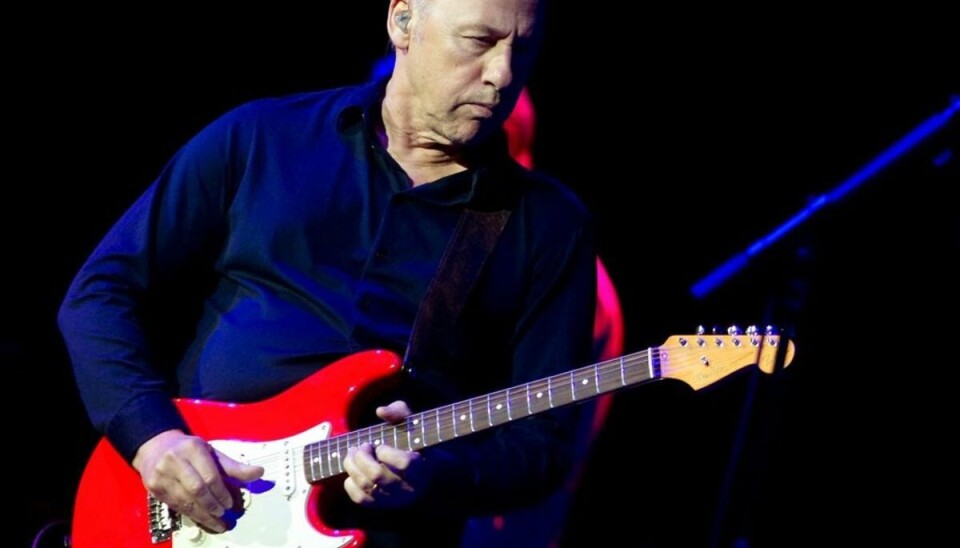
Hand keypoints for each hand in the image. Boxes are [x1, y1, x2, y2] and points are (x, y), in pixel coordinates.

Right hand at [132, 429, 263, 532]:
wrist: (156, 447)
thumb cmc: (189, 450)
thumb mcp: (212, 452)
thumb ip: (233, 466)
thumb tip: (259, 473)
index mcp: (192, 448)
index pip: (210, 476)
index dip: (222, 492)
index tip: (230, 503)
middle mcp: (174, 461)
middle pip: (197, 490)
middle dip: (213, 505)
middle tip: (224, 514)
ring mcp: (161, 476)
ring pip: (185, 501)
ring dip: (203, 515)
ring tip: (216, 522)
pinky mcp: (154, 489)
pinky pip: (176, 506)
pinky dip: (191, 514)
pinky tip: (202, 518)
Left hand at [342, 401, 427, 507]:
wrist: (420, 472)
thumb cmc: (413, 443)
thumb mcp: (411, 423)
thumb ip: (399, 412)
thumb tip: (380, 411)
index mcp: (420, 467)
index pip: (404, 464)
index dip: (387, 453)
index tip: (380, 445)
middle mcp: (408, 487)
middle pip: (377, 475)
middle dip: (362, 458)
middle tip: (361, 447)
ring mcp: (393, 498)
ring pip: (367, 486)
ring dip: (352, 467)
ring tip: (352, 454)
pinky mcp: (381, 505)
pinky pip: (360, 499)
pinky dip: (350, 484)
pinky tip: (352, 472)